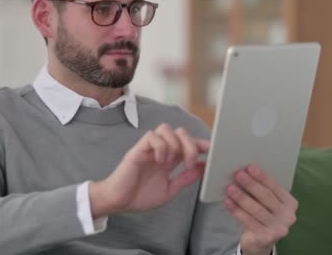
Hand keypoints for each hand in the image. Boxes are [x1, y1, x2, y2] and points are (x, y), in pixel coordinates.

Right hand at [89, 123, 208, 217]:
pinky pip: (152, 136)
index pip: (188, 144)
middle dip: (190, 144)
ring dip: (174, 144)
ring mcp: (149, 149)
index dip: (201, 144)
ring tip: (172, 161)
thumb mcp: (169, 190)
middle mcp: (160, 150)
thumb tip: (201, 168)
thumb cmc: (139, 196)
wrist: (118, 202)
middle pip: (180, 132)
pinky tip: (160, 160)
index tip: (212, 151)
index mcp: (169, 159)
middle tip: (189, 162)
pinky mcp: (138, 150)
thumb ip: (184, 179)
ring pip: (166, 129)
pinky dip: (160, 146)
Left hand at [224, 165, 297, 254]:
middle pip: (267, 197)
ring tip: (230, 188)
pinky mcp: (267, 237)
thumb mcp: (265, 202)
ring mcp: (279, 228)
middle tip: (238, 174)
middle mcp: (288, 216)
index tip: (250, 167)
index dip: (262, 176)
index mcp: (290, 202)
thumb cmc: (262, 215)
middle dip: (251, 184)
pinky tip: (228, 203)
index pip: (275, 187)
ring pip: (257, 209)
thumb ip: (260, 190)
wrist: (260, 241)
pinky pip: (249, 221)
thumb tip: (244, 173)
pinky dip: (237, 211)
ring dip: (242, 197)